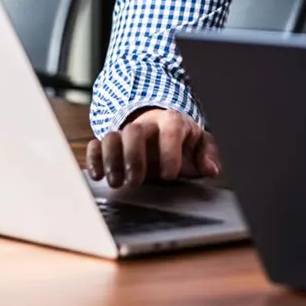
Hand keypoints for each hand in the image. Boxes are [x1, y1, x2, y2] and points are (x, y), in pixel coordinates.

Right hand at [85, 107, 220, 187]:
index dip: (169, 152)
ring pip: (112, 137)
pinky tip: (97, 176)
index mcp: (172, 122)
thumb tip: (211, 169)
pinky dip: (94, 158)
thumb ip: (208, 154)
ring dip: (110, 160)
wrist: (161, 129)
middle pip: (134, 132)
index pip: (170, 131)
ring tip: (115, 183)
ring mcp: (126, 133)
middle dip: (133, 158)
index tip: (168, 175)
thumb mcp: (200, 143)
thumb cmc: (182, 141)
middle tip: (134, 182)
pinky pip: (97, 144)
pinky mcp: (111, 143)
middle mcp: (147, 125)